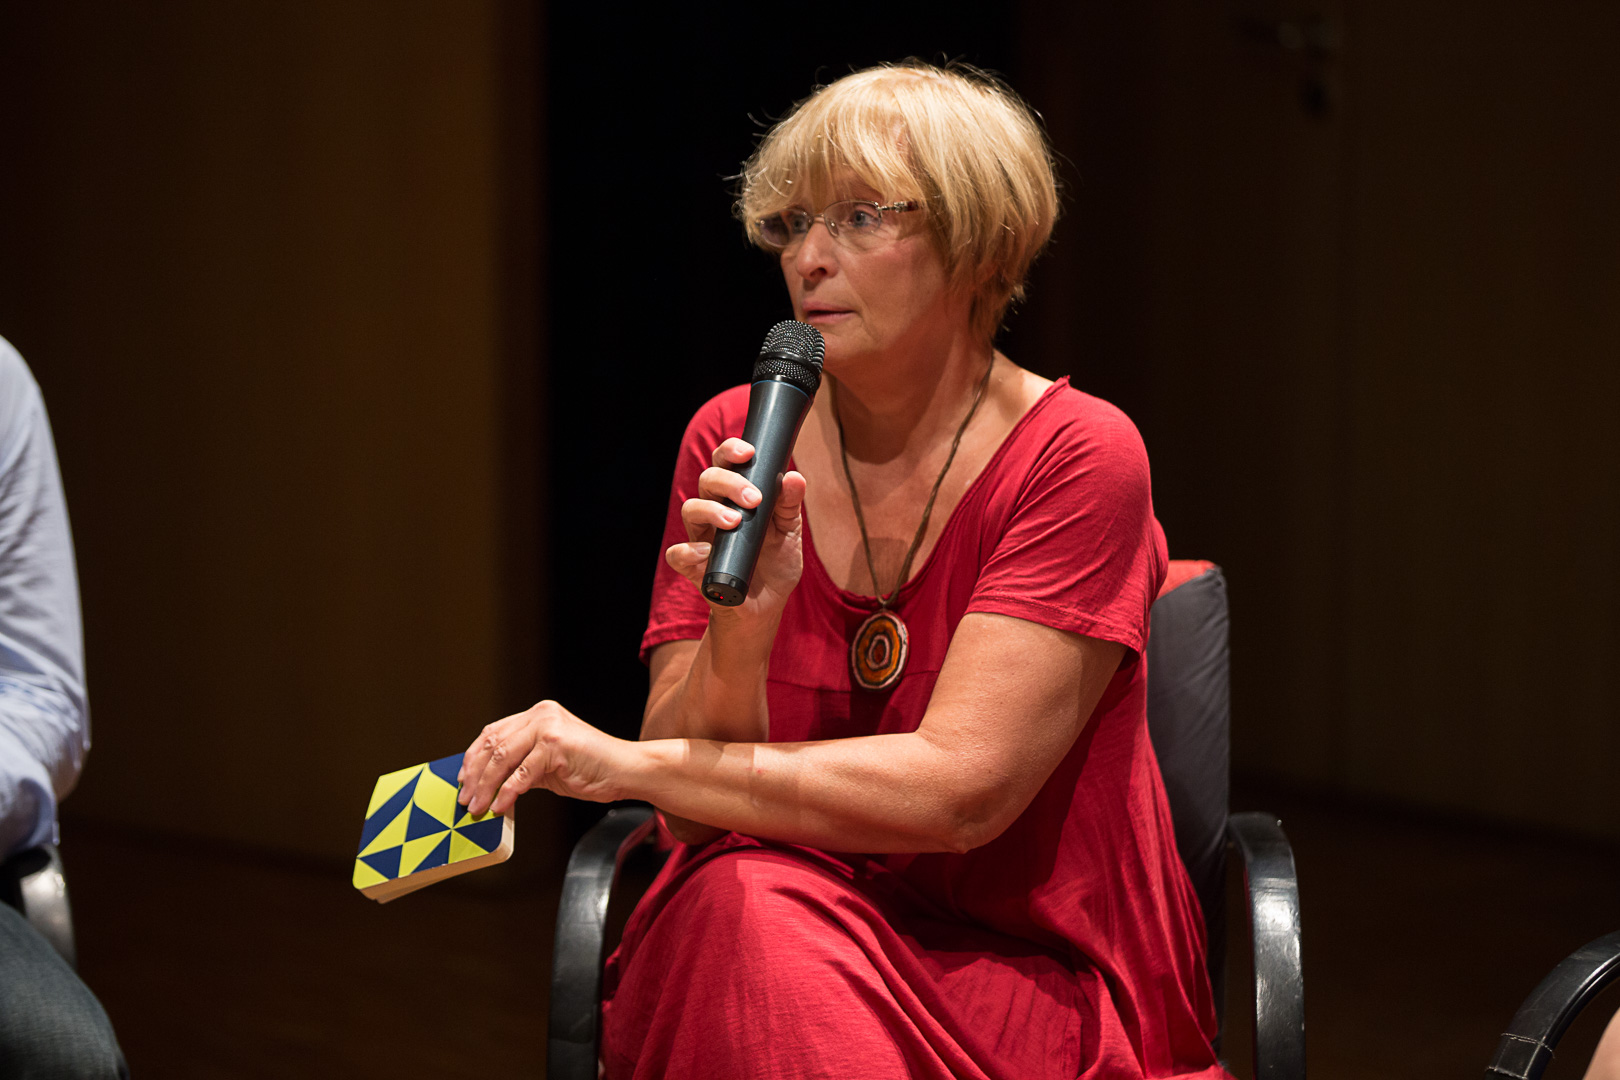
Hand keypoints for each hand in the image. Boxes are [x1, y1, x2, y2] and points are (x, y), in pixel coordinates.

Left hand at [456, 700, 627, 815]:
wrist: (626, 770)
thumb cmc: (591, 768)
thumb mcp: (549, 762)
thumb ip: (522, 764)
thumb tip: (489, 784)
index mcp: (538, 714)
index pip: (493, 732)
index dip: (473, 757)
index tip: (463, 779)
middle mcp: (541, 715)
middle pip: (493, 744)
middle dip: (475, 775)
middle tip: (466, 799)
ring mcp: (548, 728)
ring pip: (502, 759)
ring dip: (486, 787)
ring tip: (478, 807)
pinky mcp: (556, 746)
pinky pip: (521, 774)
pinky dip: (507, 794)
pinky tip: (501, 808)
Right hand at [665, 438, 806, 618]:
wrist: (767, 606)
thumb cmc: (776, 563)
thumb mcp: (789, 532)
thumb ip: (789, 504)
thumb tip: (794, 477)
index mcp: (736, 498)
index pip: (725, 464)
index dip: (730, 451)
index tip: (748, 452)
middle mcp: (715, 513)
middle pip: (707, 480)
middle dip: (728, 482)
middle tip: (754, 498)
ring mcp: (703, 539)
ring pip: (690, 509)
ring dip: (710, 510)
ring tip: (735, 522)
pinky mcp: (696, 568)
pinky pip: (678, 555)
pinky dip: (688, 551)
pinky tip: (707, 551)